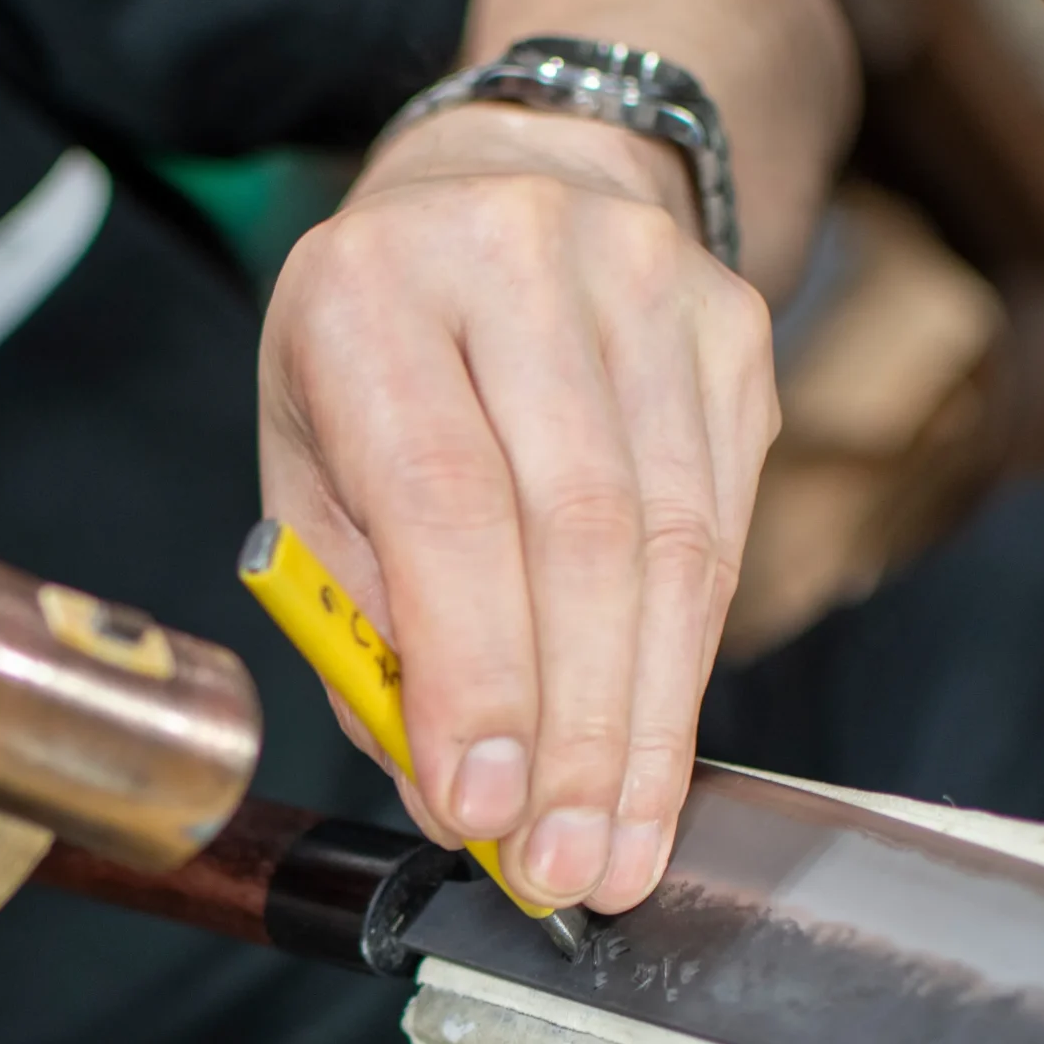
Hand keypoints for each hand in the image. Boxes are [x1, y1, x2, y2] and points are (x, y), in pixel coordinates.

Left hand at [260, 104, 778, 912]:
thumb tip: (451, 792)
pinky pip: (723, 526)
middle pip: (579, 533)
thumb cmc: (382, 348)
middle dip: (576, 730)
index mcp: (371, 292)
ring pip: (674, 543)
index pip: (442, 502)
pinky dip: (687, 660)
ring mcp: (646, 288)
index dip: (474, 671)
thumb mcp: (310, 463)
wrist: (522, 174)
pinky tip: (656, 751)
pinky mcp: (734, 330)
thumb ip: (361, 625)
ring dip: (647, 722)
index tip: (483, 809)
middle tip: (570, 869)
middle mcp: (516, 264)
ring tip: (621, 846)